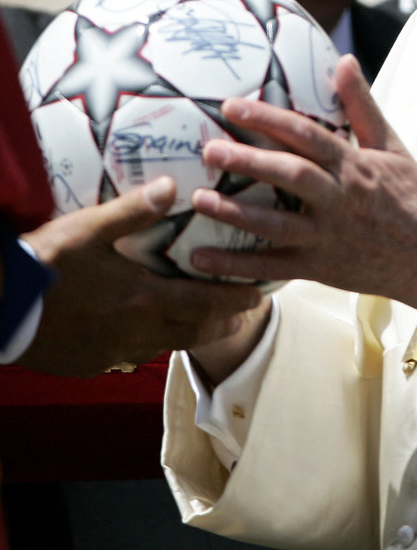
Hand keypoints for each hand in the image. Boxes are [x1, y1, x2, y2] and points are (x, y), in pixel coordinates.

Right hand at [20, 177, 264, 376]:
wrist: (1, 309)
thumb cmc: (44, 266)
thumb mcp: (87, 229)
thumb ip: (132, 211)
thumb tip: (171, 186)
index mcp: (142, 299)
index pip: (203, 303)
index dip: (233, 299)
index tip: (258, 296)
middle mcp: (135, 332)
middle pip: (193, 333)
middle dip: (221, 322)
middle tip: (242, 312)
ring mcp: (113, 352)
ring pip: (166, 346)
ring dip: (191, 334)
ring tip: (205, 323)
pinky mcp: (91, 364)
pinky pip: (133, 355)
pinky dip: (153, 343)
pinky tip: (148, 331)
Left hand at [191, 55, 416, 323]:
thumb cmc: (411, 197)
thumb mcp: (392, 146)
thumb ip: (361, 105)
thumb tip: (343, 59)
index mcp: (354, 166)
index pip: (307, 135)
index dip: (269, 118)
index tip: (232, 105)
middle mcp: (339, 200)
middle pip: (289, 176)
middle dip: (248, 160)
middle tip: (210, 148)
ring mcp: (328, 237)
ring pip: (276, 225)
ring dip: (236, 213)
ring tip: (199, 199)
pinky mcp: (320, 269)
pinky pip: (273, 268)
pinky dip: (236, 267)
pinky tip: (200, 260)